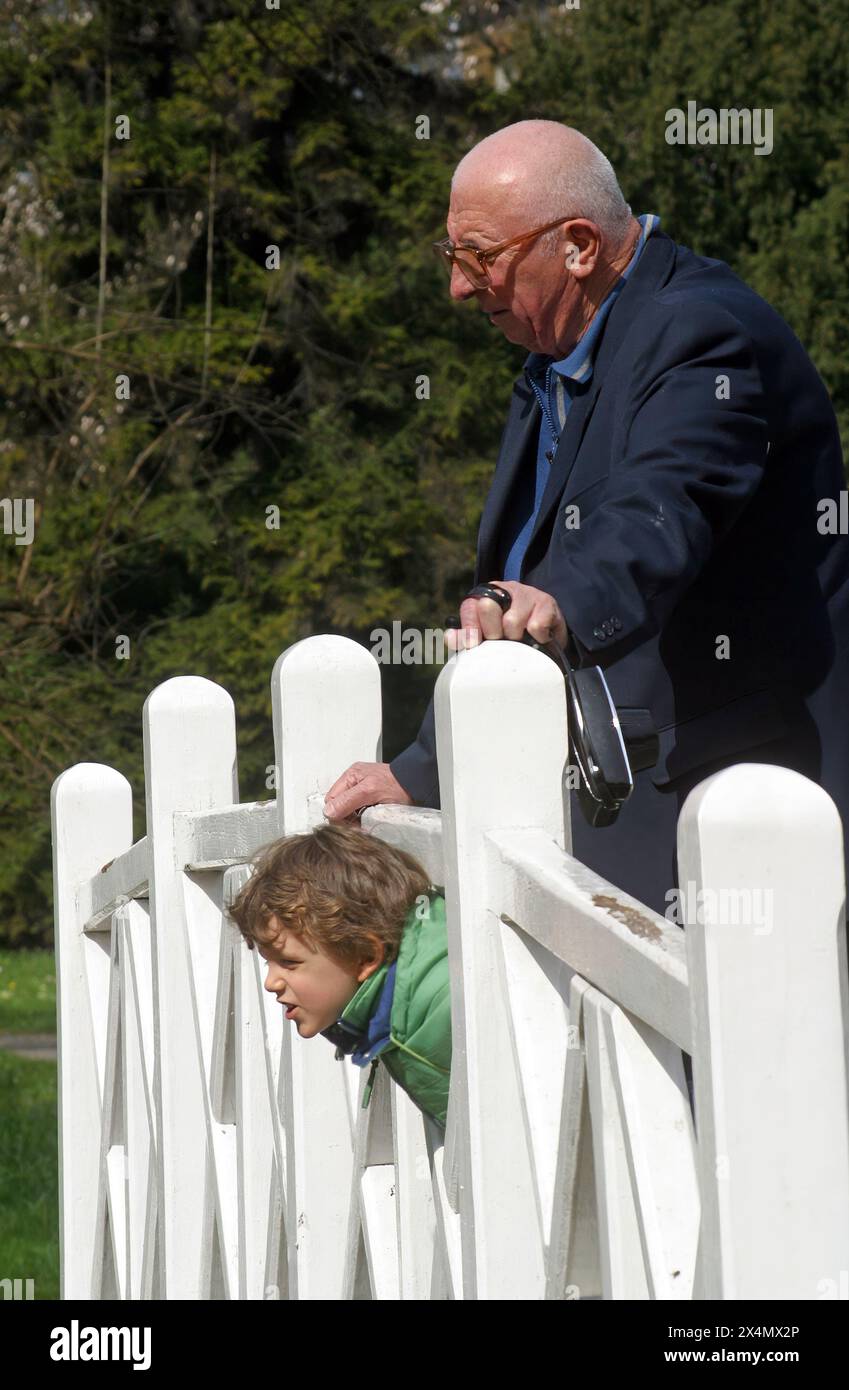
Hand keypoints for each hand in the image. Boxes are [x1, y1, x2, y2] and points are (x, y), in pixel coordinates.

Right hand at [324, 762, 413, 822]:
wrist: (418, 784)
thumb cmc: (399, 783)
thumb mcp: (370, 791)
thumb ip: (348, 800)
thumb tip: (329, 811)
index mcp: (350, 776)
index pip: (331, 800)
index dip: (337, 814)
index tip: (348, 824)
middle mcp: (354, 782)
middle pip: (339, 806)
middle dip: (346, 818)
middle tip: (358, 826)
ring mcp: (363, 791)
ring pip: (348, 811)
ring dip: (355, 820)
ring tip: (366, 823)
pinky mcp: (371, 800)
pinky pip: (359, 813)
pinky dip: (363, 819)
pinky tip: (370, 821)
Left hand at [444, 580, 568, 651]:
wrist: (546, 630)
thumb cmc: (510, 633)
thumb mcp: (488, 634)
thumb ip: (466, 637)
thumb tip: (450, 638)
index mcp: (485, 596)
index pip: (469, 606)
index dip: (469, 627)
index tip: (473, 644)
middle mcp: (504, 590)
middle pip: (487, 608)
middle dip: (492, 632)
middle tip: (500, 640)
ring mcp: (526, 593)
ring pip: (512, 621)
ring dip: (516, 638)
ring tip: (520, 640)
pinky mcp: (546, 602)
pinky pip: (536, 626)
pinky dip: (536, 638)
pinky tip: (537, 638)